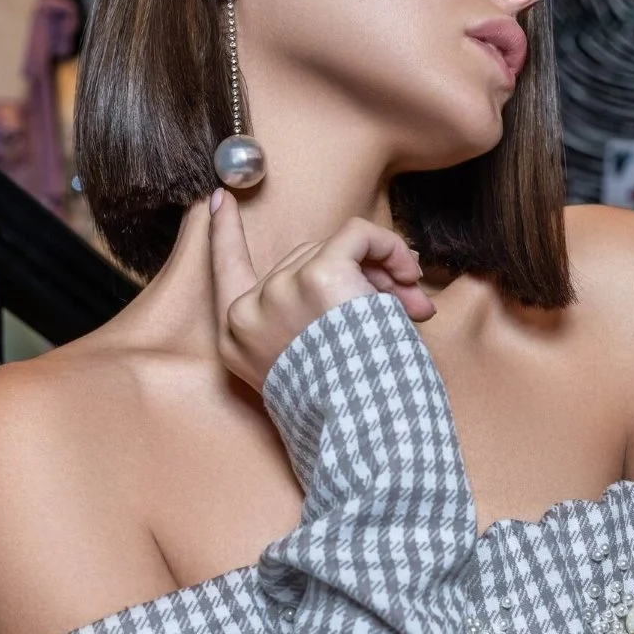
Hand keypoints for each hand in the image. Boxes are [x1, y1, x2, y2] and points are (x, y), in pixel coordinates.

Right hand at [210, 188, 433, 393]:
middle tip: (405, 303)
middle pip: (301, 261)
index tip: (221, 200)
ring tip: (412, 306)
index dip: (223, 233)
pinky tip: (408, 268)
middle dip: (355, 275)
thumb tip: (374, 278)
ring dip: (380, 272)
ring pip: (333, 250)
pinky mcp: (318, 277)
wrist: (359, 433)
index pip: (223, 272)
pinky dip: (387, 245)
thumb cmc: (345, 411)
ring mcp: (280, 292)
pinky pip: (357, 236)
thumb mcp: (307, 366)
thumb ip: (313, 321)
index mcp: (237, 340)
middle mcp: (249, 314)